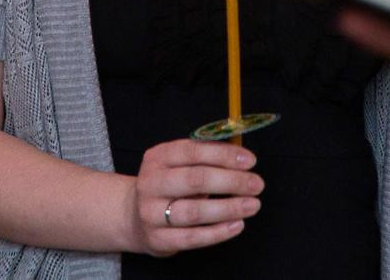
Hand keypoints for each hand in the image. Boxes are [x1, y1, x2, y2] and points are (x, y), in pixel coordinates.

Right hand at [124, 138, 261, 255]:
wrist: (133, 216)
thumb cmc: (168, 185)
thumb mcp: (177, 164)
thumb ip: (205, 158)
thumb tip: (241, 157)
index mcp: (158, 157)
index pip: (193, 151)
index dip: (224, 155)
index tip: (250, 160)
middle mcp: (151, 183)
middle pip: (195, 180)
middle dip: (231, 181)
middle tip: (256, 184)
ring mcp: (151, 213)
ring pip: (195, 211)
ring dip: (228, 208)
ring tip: (252, 205)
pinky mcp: (158, 239)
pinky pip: (192, 237)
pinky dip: (218, 232)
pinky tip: (237, 225)